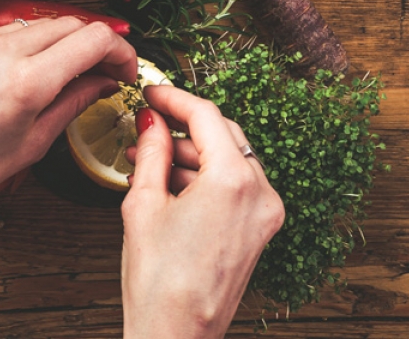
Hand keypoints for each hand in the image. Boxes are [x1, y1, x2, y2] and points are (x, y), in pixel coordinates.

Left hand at [0, 17, 137, 232]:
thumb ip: (74, 101)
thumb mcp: (32, 143)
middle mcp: (4, 49)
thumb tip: (104, 81)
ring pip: (46, 22)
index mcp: (26, 81)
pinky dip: (38, 42)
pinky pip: (17, 28)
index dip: (122, 52)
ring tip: (74, 73)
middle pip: (74, 23)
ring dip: (69, 41)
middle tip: (107, 73)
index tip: (126, 71)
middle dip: (99, 44)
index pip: (95, 39)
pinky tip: (40, 68)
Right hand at [121, 86, 283, 338]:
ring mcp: (265, 213)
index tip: (151, 93)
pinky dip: (204, 175)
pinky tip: (169, 179)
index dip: (173, 97)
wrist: (177, 336)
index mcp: (233, 181)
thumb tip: (151, 120)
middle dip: (183, 124)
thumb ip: (151, 150)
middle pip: (223, 132)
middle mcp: (260, 193)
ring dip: (191, 151)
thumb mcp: (144, 202)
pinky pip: (234, 183)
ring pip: (229, 157)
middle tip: (150, 119)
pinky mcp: (260, 229)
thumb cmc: (159, 280)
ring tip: (149, 155)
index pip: (205, 114)